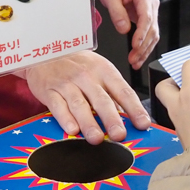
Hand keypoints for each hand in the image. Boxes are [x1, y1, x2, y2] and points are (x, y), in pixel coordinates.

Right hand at [25, 52, 150, 143]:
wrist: (46, 51)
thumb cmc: (78, 65)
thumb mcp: (99, 72)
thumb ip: (113, 96)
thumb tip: (129, 119)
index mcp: (104, 71)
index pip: (124, 91)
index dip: (135, 109)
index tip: (143, 124)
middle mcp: (87, 76)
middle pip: (102, 100)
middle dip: (111, 119)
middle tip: (119, 135)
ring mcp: (67, 83)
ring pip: (79, 105)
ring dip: (89, 123)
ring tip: (97, 138)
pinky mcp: (49, 91)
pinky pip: (58, 106)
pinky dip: (65, 119)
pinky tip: (72, 130)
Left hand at [97, 0, 159, 68]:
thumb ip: (117, 12)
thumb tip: (124, 29)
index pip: (146, 18)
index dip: (142, 33)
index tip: (135, 45)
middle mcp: (151, 4)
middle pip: (152, 29)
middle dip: (143, 46)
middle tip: (133, 59)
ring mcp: (151, 11)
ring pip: (153, 34)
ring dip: (145, 49)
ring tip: (135, 62)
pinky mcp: (147, 17)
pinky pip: (149, 33)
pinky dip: (144, 46)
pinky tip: (139, 56)